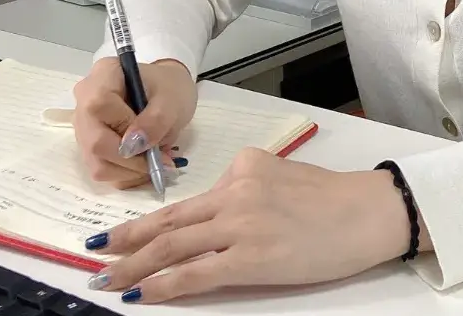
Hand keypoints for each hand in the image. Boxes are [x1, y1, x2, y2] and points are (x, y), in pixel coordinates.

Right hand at [72, 57, 197, 188]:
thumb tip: (132, 145)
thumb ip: (156, 119)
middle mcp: (84, 100)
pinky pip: (101, 170)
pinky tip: (143, 165)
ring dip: (129, 171)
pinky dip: (126, 175)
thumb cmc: (168, 89)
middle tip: (160, 160)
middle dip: (130, 159)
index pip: (99, 106)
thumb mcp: (172, 99)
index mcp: (103, 76)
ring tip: (155, 161)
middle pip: (94, 141)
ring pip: (96, 163)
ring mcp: (84, 126)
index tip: (150, 136)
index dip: (124, 127)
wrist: (165, 93)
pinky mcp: (88, 146)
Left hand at [85, 149, 411, 301]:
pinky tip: (144, 294)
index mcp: (244, 167)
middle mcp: (236, 191)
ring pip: (173, 246)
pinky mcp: (251, 256)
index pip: (187, 201)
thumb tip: (221, 210)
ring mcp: (241, 224)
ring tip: (107, 278)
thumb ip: (249, 187)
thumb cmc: (335, 199)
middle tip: (94, 254)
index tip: (120, 233)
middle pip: (169, 222)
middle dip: (125, 240)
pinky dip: (164, 285)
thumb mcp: (285, 175)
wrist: (368, 212)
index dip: (147, 220)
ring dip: (134, 265)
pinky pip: (196, 273)